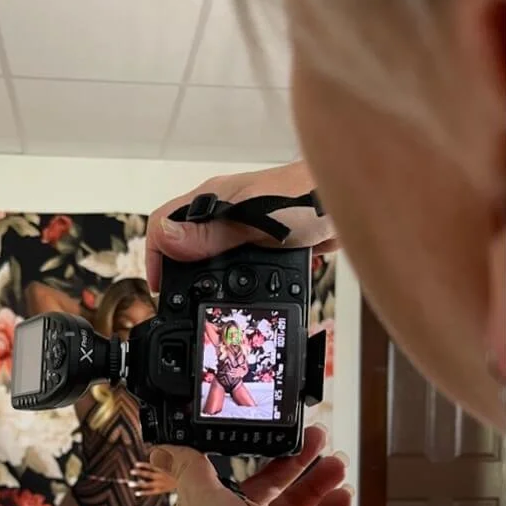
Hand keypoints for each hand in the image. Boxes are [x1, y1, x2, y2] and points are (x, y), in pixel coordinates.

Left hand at [131, 461, 176, 495]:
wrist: (181, 485)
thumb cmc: (169, 478)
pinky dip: (143, 492)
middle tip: (131, 471)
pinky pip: (150, 492)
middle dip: (139, 473)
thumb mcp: (163, 472)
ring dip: (138, 484)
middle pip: (148, 474)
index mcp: (161, 471)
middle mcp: (160, 477)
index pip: (151, 466)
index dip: (143, 465)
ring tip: (130, 483)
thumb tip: (141, 478)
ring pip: (147, 484)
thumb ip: (153, 473)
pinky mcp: (160, 491)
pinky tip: (136, 493)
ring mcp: (160, 484)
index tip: (135, 464)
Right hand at [145, 161, 337, 294]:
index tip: (162, 290)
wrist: (350, 200)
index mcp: (212, 200)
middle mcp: (222, 212)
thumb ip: (210, 231)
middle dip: (180, 274)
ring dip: (208, 281)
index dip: (155, 257)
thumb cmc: (306, 199)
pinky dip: (237, 282)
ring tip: (209, 306)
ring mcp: (243, 228)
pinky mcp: (264, 243)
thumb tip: (164, 239)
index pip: (164, 224)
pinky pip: (239, 265)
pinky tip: (244, 296)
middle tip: (184, 305)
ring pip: (211, 257)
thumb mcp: (251, 219)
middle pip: (185, 244)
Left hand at [150, 426, 351, 505]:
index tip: (282, 431)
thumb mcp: (199, 499)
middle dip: (296, 462)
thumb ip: (189, 467)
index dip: (261, 449)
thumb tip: (161, 447)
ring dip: (317, 485)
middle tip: (319, 438)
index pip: (238, 469)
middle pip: (271, 484)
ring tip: (338, 465)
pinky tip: (341, 498)